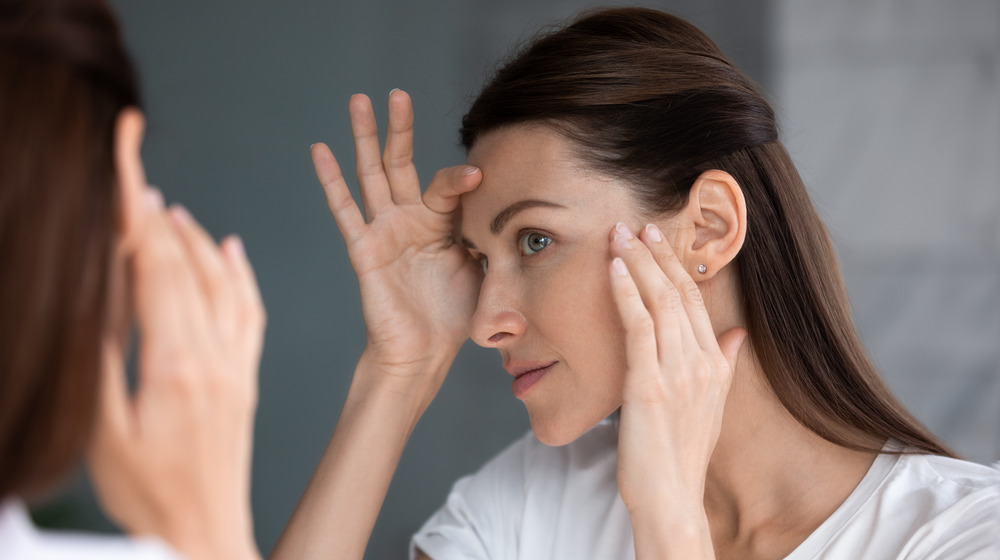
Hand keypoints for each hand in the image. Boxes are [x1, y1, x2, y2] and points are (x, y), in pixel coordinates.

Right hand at [88, 190, 264, 559]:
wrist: (204, 534)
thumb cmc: (149, 497)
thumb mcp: (104, 434)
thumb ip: (101, 363)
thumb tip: (96, 300)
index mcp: (175, 365)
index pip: (155, 271)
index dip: (138, 218)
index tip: (126, 175)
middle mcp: (213, 357)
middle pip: (187, 268)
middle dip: (158, 217)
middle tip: (138, 178)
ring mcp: (236, 366)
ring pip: (224, 284)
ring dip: (197, 241)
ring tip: (171, 210)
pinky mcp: (245, 378)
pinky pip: (251, 313)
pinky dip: (241, 275)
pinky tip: (232, 251)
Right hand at [312, 90, 481, 396]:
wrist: (424, 353)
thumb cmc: (454, 316)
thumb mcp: (484, 270)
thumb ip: (492, 239)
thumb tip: (522, 219)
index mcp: (440, 223)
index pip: (447, 186)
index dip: (461, 179)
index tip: (480, 175)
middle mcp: (410, 220)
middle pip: (401, 163)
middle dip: (400, 128)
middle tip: (397, 93)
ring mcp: (384, 231)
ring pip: (371, 175)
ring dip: (365, 138)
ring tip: (359, 100)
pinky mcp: (364, 249)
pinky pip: (345, 210)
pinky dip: (331, 180)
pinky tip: (320, 149)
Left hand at [608, 222, 744, 516]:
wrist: (671, 496)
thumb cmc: (682, 453)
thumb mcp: (712, 405)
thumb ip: (725, 364)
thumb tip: (737, 333)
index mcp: (715, 364)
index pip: (694, 300)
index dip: (674, 265)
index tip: (657, 239)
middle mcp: (700, 362)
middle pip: (678, 293)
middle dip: (655, 254)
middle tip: (635, 223)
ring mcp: (676, 372)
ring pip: (658, 301)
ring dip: (636, 263)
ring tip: (619, 234)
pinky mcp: (649, 384)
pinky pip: (637, 327)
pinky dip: (625, 292)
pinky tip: (613, 269)